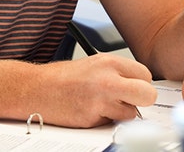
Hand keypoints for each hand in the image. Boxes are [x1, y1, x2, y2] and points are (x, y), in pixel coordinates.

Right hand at [36, 53, 156, 127]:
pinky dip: (104, 120)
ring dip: (121, 112)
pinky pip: (111, 123)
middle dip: (142, 100)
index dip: (140, 83)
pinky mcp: (92, 118)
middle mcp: (107, 79)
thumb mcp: (95, 64)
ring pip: (131, 113)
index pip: (146, 75)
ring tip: (102, 104)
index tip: (133, 87)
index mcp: (110, 62)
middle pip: (148, 95)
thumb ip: (118, 73)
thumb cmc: (63, 77)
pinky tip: (90, 110)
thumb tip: (140, 85)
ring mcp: (100, 100)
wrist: (35, 89)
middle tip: (130, 100)